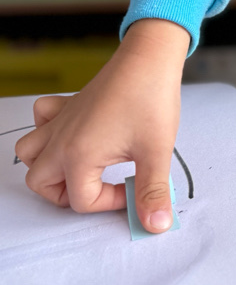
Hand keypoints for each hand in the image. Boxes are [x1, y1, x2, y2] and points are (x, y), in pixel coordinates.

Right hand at [14, 19, 189, 232]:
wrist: (150, 58)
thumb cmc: (151, 98)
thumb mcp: (156, 152)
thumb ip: (153, 192)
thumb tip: (156, 225)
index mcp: (78, 155)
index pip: (82, 202)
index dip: (113, 203)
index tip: (137, 188)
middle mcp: (60, 139)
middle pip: (40, 184)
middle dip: (68, 196)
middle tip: (100, 188)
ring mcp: (61, 121)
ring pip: (29, 153)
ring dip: (48, 167)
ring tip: (82, 169)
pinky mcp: (68, 106)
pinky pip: (41, 120)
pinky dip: (48, 131)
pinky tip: (76, 135)